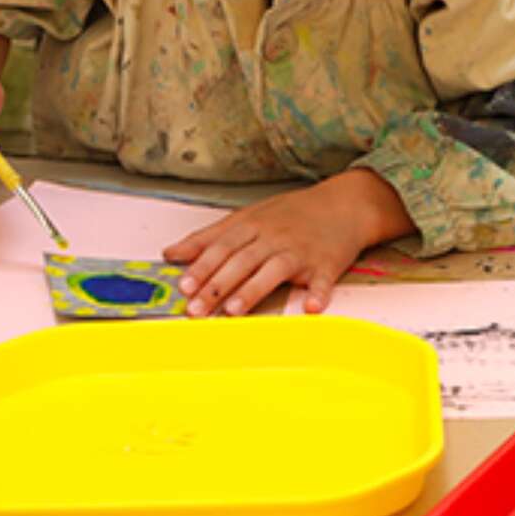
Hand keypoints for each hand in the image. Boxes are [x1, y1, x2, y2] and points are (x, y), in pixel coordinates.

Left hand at [163, 169, 413, 315]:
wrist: (343, 204)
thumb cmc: (292, 214)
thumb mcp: (248, 217)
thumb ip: (210, 237)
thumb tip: (171, 253)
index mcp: (253, 225)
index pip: (222, 247)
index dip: (201, 266)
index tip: (183, 286)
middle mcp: (274, 237)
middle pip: (241, 261)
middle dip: (216, 286)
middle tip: (196, 309)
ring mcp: (300, 251)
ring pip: (273, 271)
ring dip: (253, 291)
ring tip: (234, 311)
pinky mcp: (326, 265)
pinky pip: (322, 281)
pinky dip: (317, 294)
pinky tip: (310, 308)